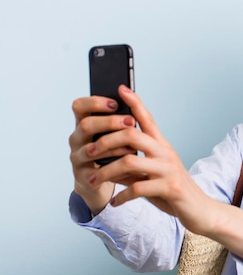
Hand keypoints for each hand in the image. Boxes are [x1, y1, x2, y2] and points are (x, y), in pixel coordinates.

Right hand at [69, 93, 135, 214]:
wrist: (102, 180)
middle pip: (85, 125)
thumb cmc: (112, 151)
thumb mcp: (115, 133)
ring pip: (91, 149)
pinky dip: (113, 166)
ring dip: (114, 146)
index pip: (79, 106)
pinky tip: (126, 163)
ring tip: (133, 146)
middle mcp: (76, 139)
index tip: (115, 103)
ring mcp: (77, 158)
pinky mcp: (83, 177)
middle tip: (130, 122)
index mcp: (83, 124)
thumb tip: (130, 93)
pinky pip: (96, 170)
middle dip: (110, 122)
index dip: (95, 102)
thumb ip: (120, 116)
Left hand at [82, 85, 218, 234]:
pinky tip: (114, 202)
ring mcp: (169, 170)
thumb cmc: (173, 191)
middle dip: (106, 141)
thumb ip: (133, 165)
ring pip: (130, 161)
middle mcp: (166, 153)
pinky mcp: (170, 188)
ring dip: (107, 171)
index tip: (121, 88)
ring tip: (93, 180)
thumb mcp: (152, 174)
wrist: (200, 210)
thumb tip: (106, 160)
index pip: (148, 118)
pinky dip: (122, 196)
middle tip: (88, 152)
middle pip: (132, 134)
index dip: (135, 102)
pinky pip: (138, 188)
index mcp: (162, 146)